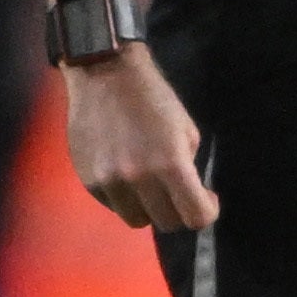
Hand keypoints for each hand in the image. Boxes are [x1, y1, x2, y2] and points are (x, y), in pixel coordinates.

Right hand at [68, 45, 217, 231]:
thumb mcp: (186, 129)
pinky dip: (125, 198)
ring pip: (138, 220)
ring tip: (149, 185)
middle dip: (179, 211)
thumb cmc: (153, 98)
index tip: (207, 200)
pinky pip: (114, 206)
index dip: (207, 211)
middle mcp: (139, 179)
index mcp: (170, 164)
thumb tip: (190, 194)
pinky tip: (126, 173)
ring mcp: (110, 182)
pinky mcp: (89, 180)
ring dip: (149, 208)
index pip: (196, 216)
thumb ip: (188, 167)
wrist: (105, 74)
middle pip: (167, 223)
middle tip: (178, 192)